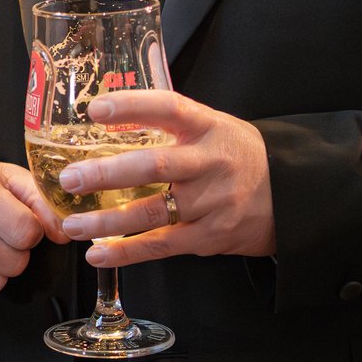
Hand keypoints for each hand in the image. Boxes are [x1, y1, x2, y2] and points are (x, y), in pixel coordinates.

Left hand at [55, 89, 275, 267]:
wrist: (292, 195)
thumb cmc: (237, 156)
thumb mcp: (214, 127)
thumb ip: (170, 125)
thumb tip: (105, 119)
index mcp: (209, 127)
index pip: (169, 108)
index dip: (132, 106)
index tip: (95, 109)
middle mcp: (211, 163)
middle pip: (154, 166)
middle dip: (107, 174)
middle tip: (69, 178)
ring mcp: (213, 202)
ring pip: (152, 213)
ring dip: (106, 221)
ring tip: (71, 224)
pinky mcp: (211, 236)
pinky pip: (162, 245)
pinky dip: (127, 252)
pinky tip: (97, 254)